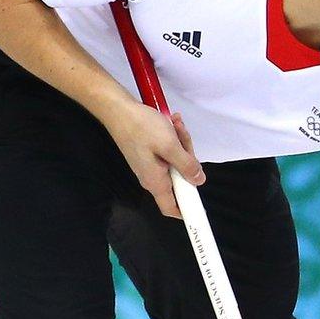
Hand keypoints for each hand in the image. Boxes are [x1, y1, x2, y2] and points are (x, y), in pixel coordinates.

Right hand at [104, 101, 202, 217]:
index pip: (171, 209)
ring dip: (181, 143)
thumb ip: (186, 165)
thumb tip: (199, 181)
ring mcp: (151, 164)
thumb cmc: (141, 127)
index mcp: (155, 182)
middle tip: (183, 138)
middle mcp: (152, 177)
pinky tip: (172, 123)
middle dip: (188, 158)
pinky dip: (173, 138)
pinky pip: (168, 151)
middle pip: (180, 179)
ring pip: (177, 161)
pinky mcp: (150, 153)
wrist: (118, 109)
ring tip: (175, 124)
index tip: (201, 203)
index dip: (187, 210)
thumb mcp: (170, 145)